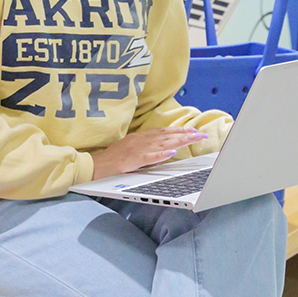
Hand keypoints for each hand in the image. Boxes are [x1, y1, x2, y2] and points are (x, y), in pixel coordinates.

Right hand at [90, 126, 207, 179]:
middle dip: (185, 134)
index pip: (164, 132)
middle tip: (200, 134)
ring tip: (192, 139)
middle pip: (167, 135)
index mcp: (141, 137)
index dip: (179, 131)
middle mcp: (141, 140)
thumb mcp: (132, 150)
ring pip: (162, 143)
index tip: (193, 131)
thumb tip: (164, 150)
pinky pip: (149, 157)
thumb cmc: (113, 159)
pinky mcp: (133, 159)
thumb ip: (147, 149)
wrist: (96, 165)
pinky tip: (172, 153)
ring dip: (179, 141)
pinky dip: (161, 154)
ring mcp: (137, 149)